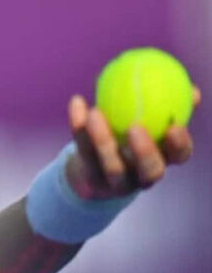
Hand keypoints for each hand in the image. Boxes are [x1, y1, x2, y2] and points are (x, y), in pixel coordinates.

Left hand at [65, 86, 200, 199]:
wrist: (90, 168)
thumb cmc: (127, 137)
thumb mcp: (149, 122)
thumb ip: (168, 107)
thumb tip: (193, 90)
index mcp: (161, 160)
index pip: (179, 157)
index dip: (179, 145)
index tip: (174, 126)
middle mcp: (141, 176)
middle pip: (150, 171)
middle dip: (146, 152)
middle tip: (136, 126)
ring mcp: (115, 182)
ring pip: (111, 166)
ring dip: (102, 139)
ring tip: (95, 112)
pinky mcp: (89, 179)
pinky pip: (83, 151)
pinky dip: (78, 126)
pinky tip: (77, 101)